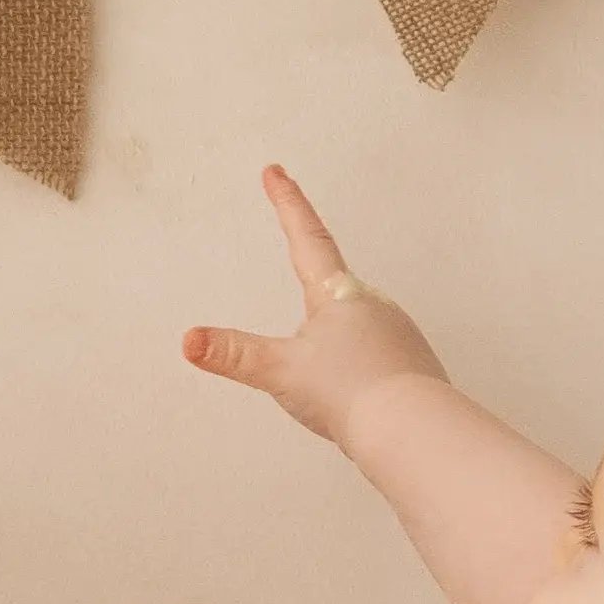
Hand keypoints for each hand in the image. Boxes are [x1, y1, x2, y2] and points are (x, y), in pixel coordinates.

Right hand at [183, 167, 445, 450]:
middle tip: (302, 244)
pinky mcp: (412, 367)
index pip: (306, 238)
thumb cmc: (351, 393)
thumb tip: (190, 340)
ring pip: (360, 322)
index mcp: (337, 294)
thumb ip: (235, 356)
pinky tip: (356, 391)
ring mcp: (398, 334)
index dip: (287, 203)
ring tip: (327, 359)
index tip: (275, 173)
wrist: (414, 431)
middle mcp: (373, 304)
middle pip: (335, 284)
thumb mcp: (281, 371)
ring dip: (340, 332)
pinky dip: (362, 365)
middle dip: (314, 277)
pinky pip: (380, 356)